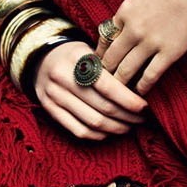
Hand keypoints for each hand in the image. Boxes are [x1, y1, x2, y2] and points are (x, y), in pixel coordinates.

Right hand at [34, 41, 149, 140]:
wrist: (41, 58)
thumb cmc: (75, 55)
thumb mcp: (91, 50)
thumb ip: (110, 66)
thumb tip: (139, 88)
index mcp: (76, 59)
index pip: (107, 86)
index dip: (129, 100)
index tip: (144, 106)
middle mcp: (62, 78)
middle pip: (102, 106)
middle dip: (127, 116)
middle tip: (141, 118)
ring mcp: (54, 96)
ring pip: (92, 122)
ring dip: (116, 128)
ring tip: (129, 126)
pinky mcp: (49, 110)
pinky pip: (78, 130)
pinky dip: (98, 135)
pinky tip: (110, 132)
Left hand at [96, 0, 186, 96]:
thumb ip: (138, 1)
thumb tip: (138, 5)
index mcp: (124, 11)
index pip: (104, 39)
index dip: (100, 54)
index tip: (100, 64)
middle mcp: (132, 29)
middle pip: (110, 58)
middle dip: (105, 73)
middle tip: (104, 85)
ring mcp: (150, 42)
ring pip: (126, 70)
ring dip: (121, 84)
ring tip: (119, 94)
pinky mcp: (170, 52)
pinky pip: (151, 75)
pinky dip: (143, 86)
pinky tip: (140, 93)